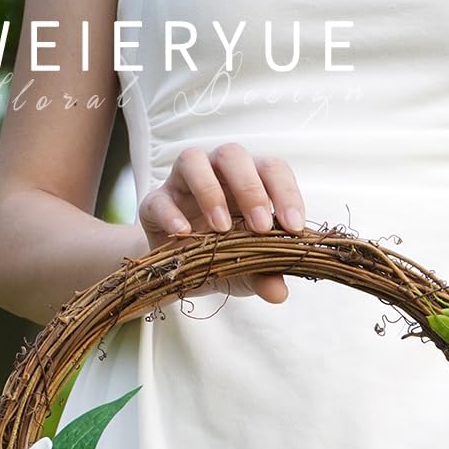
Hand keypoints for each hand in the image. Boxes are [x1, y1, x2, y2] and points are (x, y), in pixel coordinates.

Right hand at [139, 143, 305, 303]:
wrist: (184, 269)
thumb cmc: (225, 256)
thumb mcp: (250, 270)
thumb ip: (266, 275)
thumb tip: (279, 293)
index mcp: (250, 180)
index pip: (272, 169)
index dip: (286, 193)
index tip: (293, 227)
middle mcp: (217, 172)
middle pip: (233, 155)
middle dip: (249, 188)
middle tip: (259, 227)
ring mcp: (183, 183)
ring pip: (193, 160)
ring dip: (210, 192)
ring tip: (221, 229)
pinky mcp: (155, 202)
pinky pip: (159, 198)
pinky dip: (171, 215)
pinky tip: (184, 235)